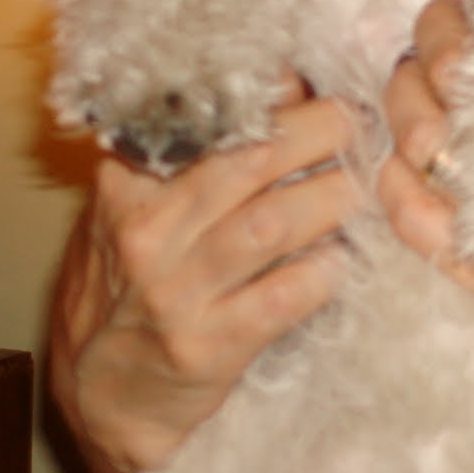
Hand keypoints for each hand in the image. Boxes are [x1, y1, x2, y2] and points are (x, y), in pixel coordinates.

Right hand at [46, 87, 360, 472]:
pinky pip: (283, 296)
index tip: (334, 88)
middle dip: (323, 134)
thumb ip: (211, 147)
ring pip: (273, 224)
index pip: (209, 121)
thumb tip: (291, 79)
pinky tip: (345, 260)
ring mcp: (175, 291)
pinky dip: (324, 272)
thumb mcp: (154, 205)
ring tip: (368, 186)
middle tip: (368, 125)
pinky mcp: (207, 346)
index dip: (282, 99)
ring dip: (334, 198)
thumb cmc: (142, 279)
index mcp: (131, 184)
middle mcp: (148, 231)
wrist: (105, 392)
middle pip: (253, 160)